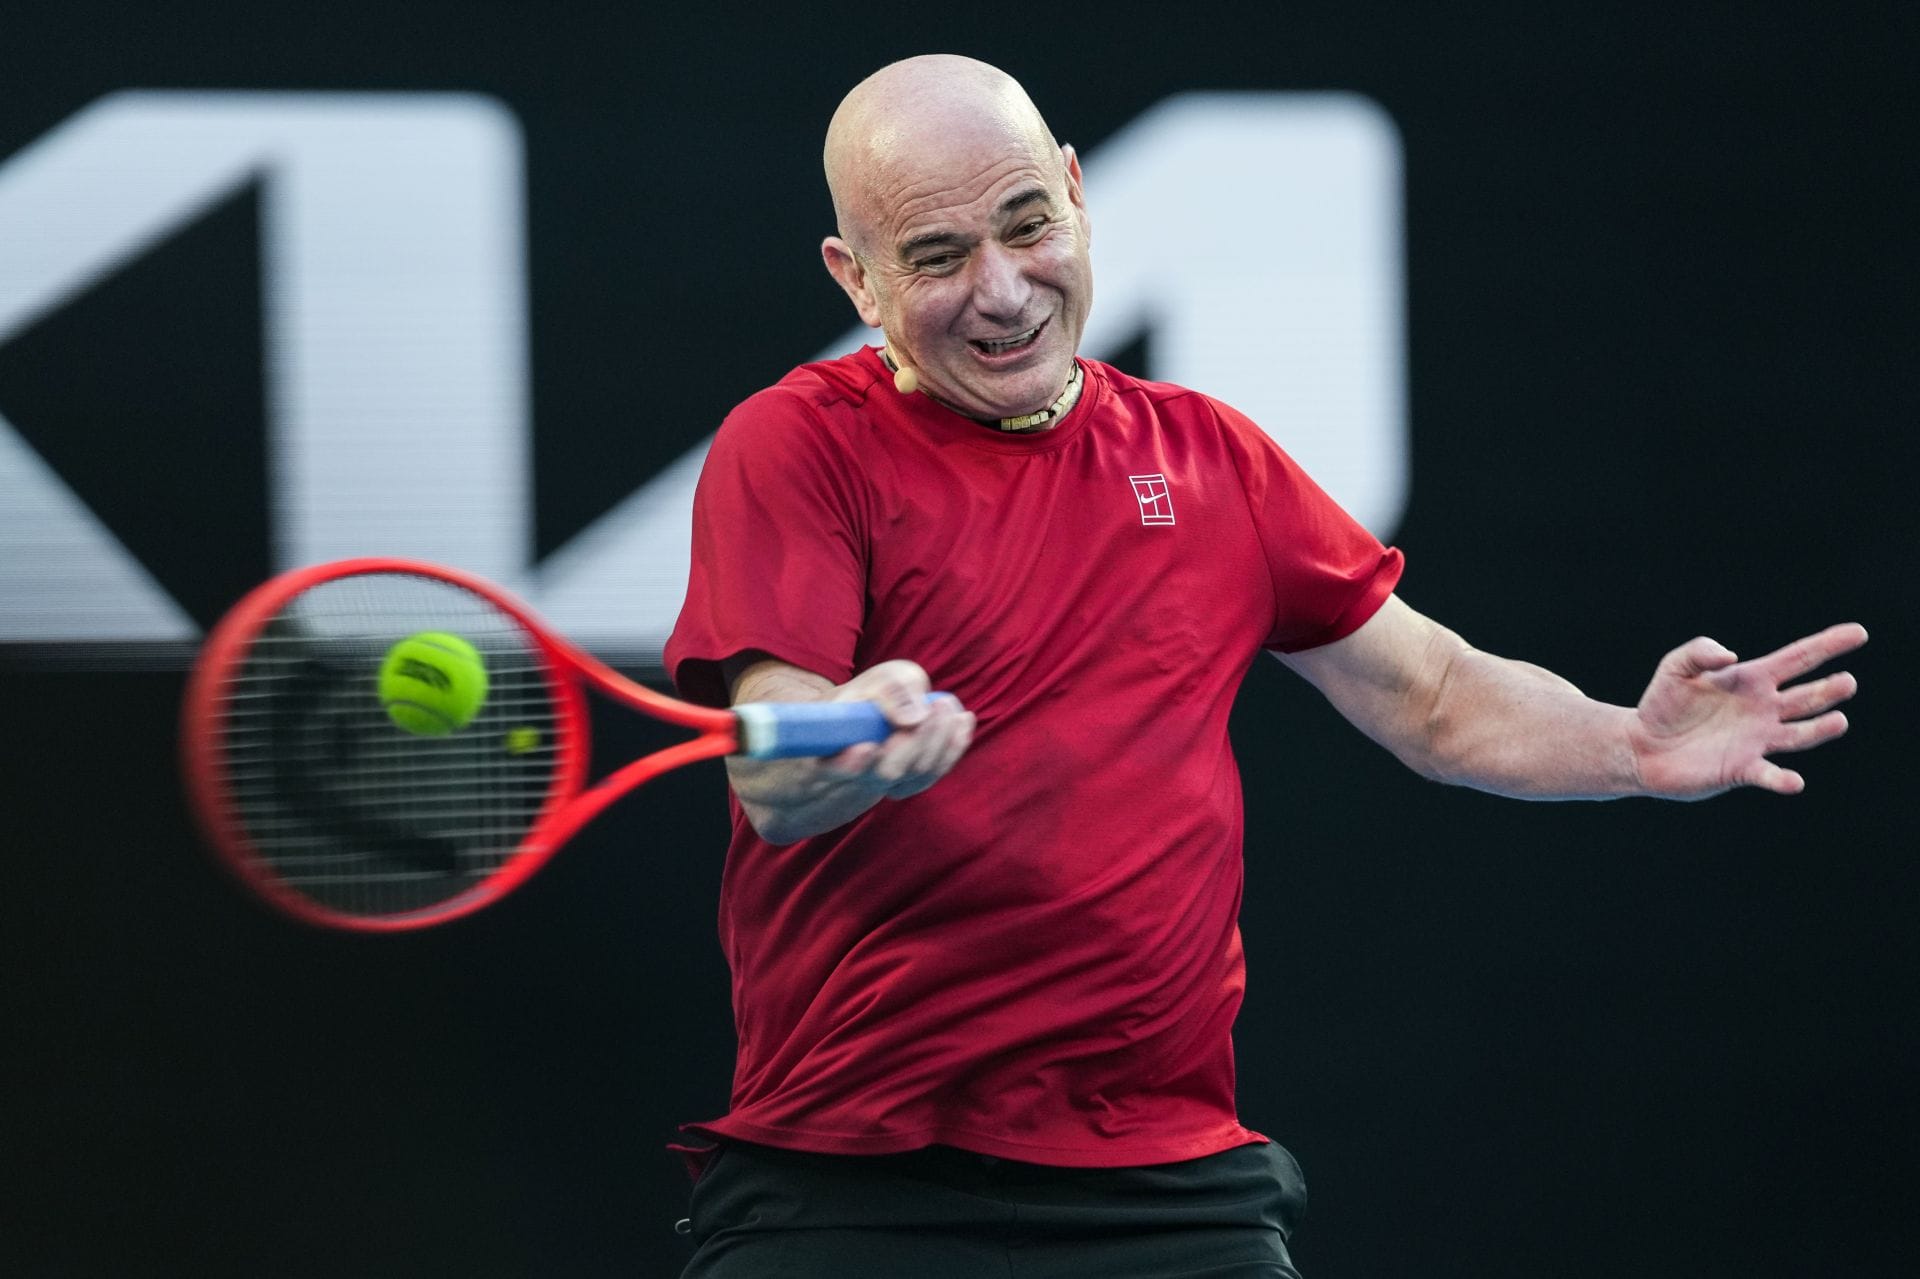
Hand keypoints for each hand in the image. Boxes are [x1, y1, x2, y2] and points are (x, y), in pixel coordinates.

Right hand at [821, 659, 974, 798]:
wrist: (879, 712)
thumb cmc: (871, 694)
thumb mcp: (878, 679)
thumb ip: (891, 689)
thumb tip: (914, 717)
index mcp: (829, 750)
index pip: (831, 769)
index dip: (848, 764)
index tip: (866, 746)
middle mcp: (857, 774)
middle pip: (887, 772)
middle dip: (915, 740)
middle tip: (935, 705)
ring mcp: (887, 782)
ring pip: (916, 773)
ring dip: (939, 738)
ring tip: (946, 703)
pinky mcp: (912, 782)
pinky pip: (935, 772)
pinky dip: (954, 745)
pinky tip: (963, 719)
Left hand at [1629, 623, 1865, 798]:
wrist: (1642, 746)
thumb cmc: (1663, 704)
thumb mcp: (1676, 667)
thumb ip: (1699, 651)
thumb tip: (1729, 655)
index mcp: (1753, 680)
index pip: (1799, 658)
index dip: (1829, 645)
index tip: (1859, 633)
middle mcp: (1764, 710)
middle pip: (1807, 697)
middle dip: (1829, 690)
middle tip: (1847, 682)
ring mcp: (1758, 740)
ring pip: (1799, 734)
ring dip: (1820, 729)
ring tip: (1839, 721)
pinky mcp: (1742, 769)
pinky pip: (1768, 774)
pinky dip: (1782, 779)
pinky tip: (1793, 782)